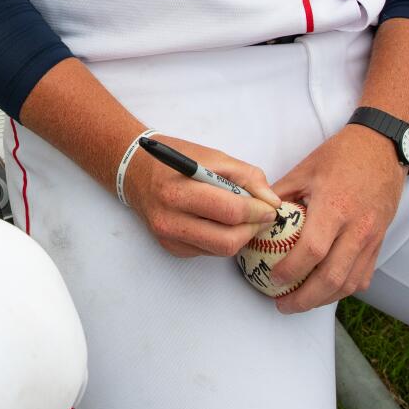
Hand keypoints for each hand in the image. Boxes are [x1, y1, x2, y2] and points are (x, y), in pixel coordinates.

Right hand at [120, 134, 279, 258]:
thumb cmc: (176, 158)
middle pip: (227, 240)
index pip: (229, 211)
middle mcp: (170, 220)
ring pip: (221, 250)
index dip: (257, 211)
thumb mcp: (213, 156)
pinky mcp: (172, 249)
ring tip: (242, 216)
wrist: (136, 172)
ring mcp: (169, 238)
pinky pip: (209, 251)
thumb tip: (272, 202)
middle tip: (261, 216)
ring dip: (240, 236)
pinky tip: (219, 221)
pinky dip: (222, 238)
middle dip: (252, 229)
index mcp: (178, 191)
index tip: (270, 207)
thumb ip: (247, 176)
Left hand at [267, 126, 406, 314]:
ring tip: (301, 302)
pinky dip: (344, 289)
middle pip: (332, 278)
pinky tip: (327, 291)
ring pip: (350, 283)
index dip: (291, 270)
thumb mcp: (304, 169)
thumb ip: (279, 195)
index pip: (312, 250)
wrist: (384, 147)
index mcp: (335, 207)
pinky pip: (364, 275)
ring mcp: (372, 238)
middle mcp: (357, 228)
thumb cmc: (342, 155)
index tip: (272, 278)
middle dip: (305, 299)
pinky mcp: (380, 242)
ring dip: (324, 300)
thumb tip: (254, 215)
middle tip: (283, 304)